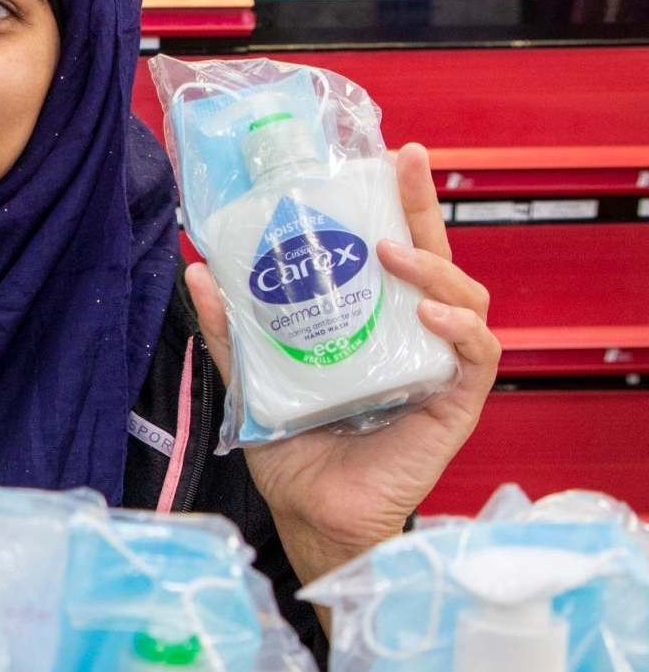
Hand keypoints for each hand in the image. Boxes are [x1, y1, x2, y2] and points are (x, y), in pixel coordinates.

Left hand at [184, 142, 499, 586]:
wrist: (311, 514)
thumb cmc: (294, 450)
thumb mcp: (253, 378)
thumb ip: (230, 330)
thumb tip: (196, 270)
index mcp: (373, 322)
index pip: (394, 252)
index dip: (396, 203)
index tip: (387, 157)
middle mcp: (412, 336)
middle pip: (435, 258)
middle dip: (422, 207)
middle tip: (406, 164)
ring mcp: (438, 366)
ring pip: (464, 297)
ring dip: (432, 268)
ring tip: (394, 252)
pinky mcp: (454, 403)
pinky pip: (474, 355)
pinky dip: (457, 329)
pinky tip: (426, 314)